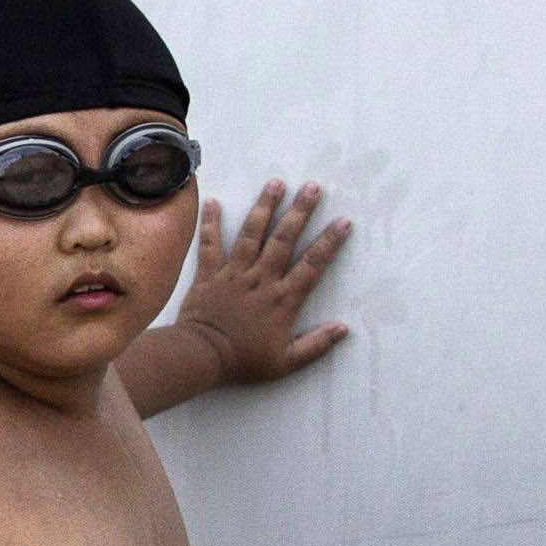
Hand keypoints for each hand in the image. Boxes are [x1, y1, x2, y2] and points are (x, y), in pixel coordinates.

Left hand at [173, 182, 355, 384]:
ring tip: (275, 183)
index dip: (329, 243)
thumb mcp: (287, 362)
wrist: (202, 357)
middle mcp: (261, 279)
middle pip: (284, 239)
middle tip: (312, 187)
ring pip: (251, 234)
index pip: (312, 265)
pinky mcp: (209, 274)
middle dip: (300, 211)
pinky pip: (210, 244)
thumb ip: (316, 345)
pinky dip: (210, 223)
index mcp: (283, 299)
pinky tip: (213, 201)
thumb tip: (343, 329)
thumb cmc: (244, 362)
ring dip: (264, 207)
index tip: (343, 222)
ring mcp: (234, 273)